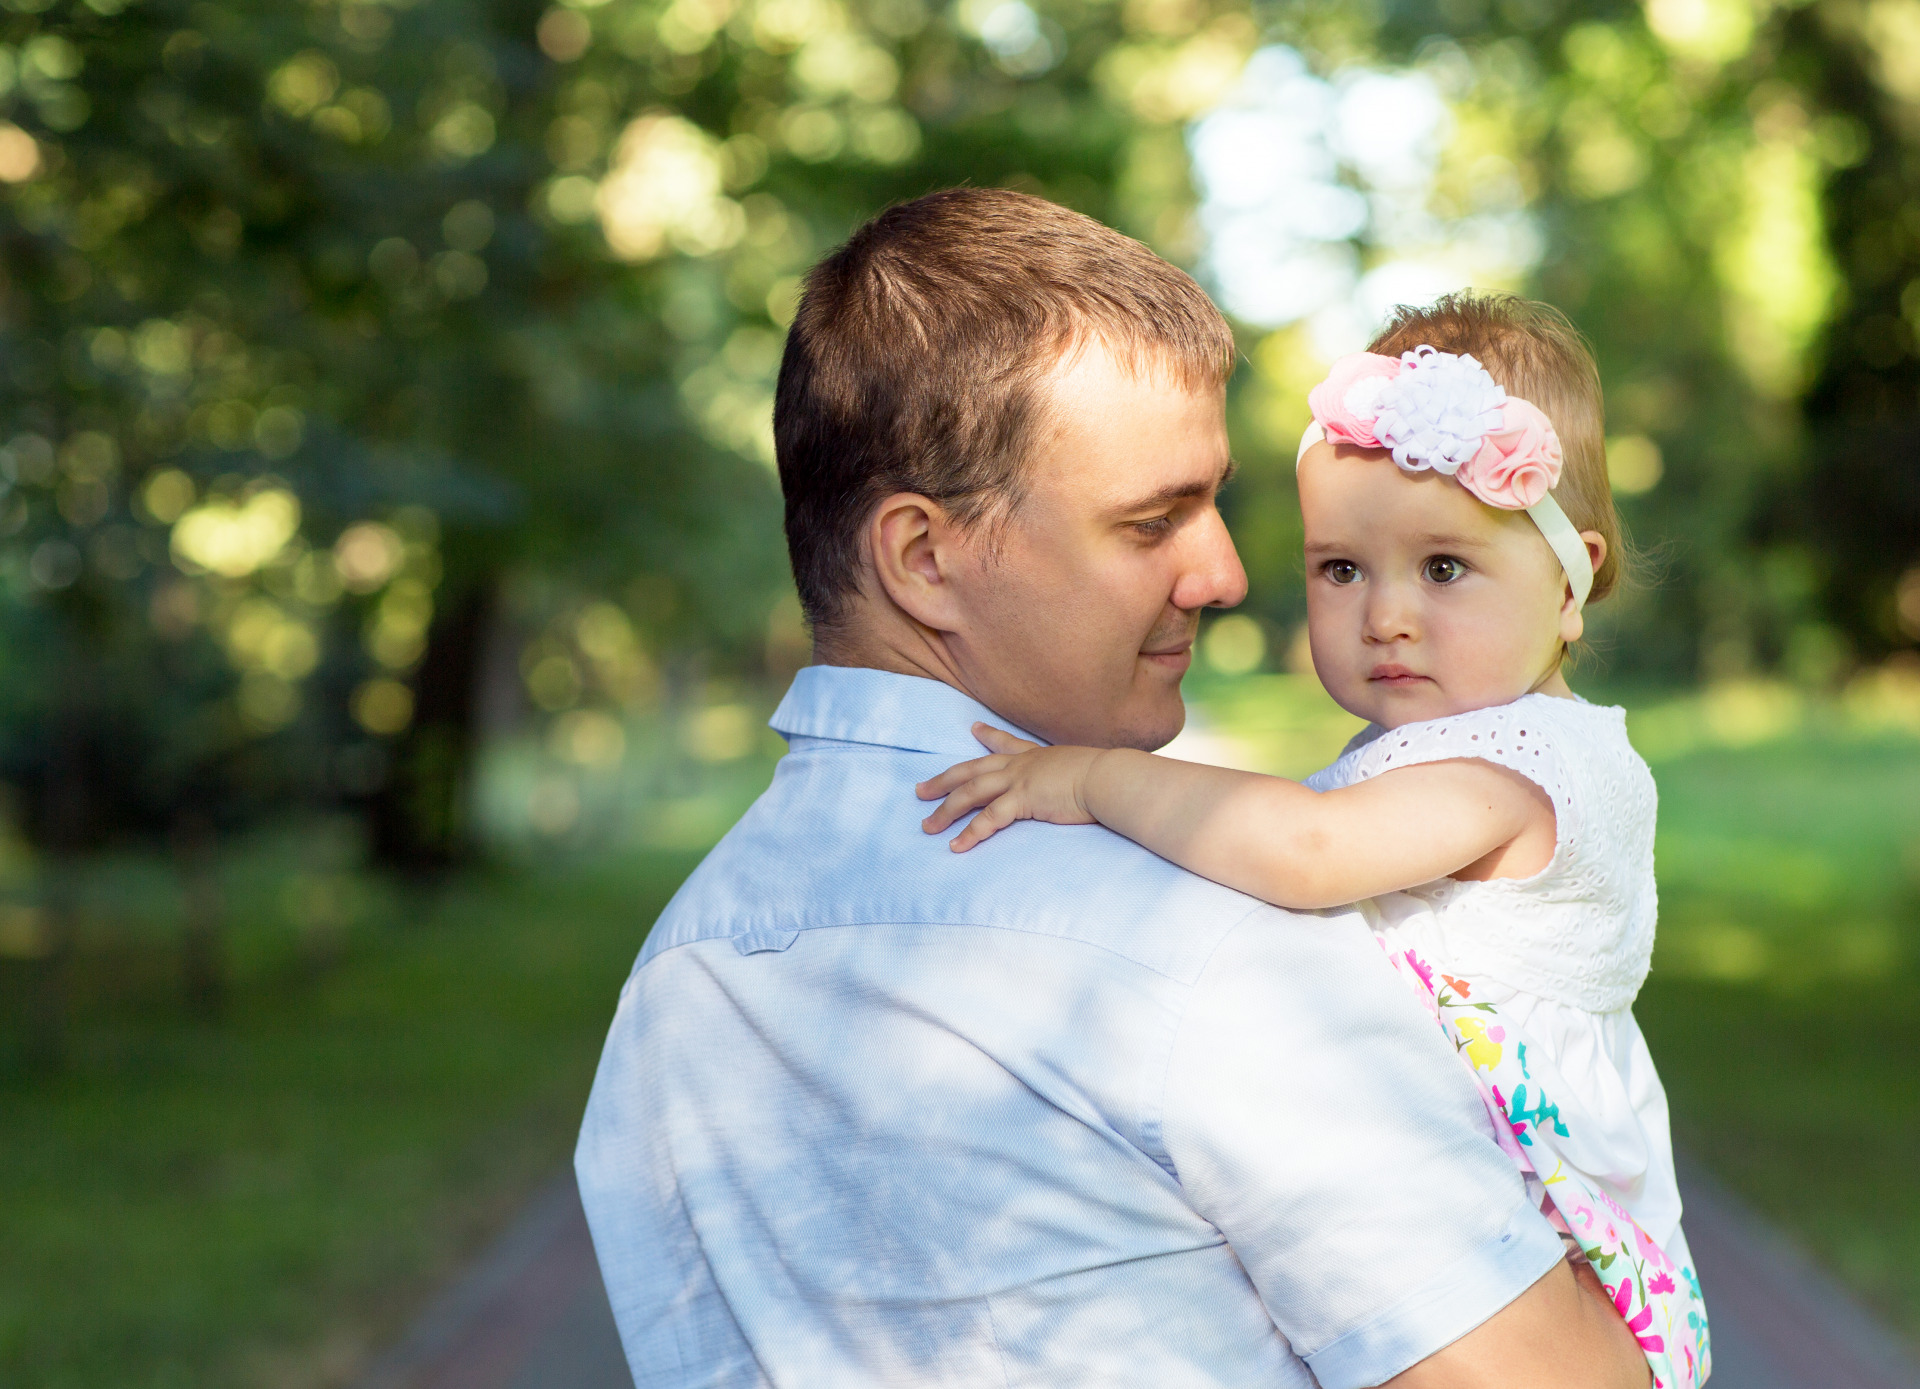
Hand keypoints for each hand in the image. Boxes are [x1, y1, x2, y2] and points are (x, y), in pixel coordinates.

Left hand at [915, 723, 1103, 850]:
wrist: (1111, 778)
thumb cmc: (1107, 777)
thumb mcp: (1087, 769)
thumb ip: (1078, 775)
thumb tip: (1091, 783)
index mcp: (1037, 756)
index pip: (1006, 744)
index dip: (988, 736)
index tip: (973, 729)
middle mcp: (1022, 765)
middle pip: (971, 770)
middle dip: (943, 780)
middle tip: (920, 790)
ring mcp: (1019, 780)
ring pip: (970, 793)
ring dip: (946, 811)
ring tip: (927, 826)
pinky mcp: (1022, 800)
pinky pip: (989, 819)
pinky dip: (970, 834)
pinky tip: (956, 846)